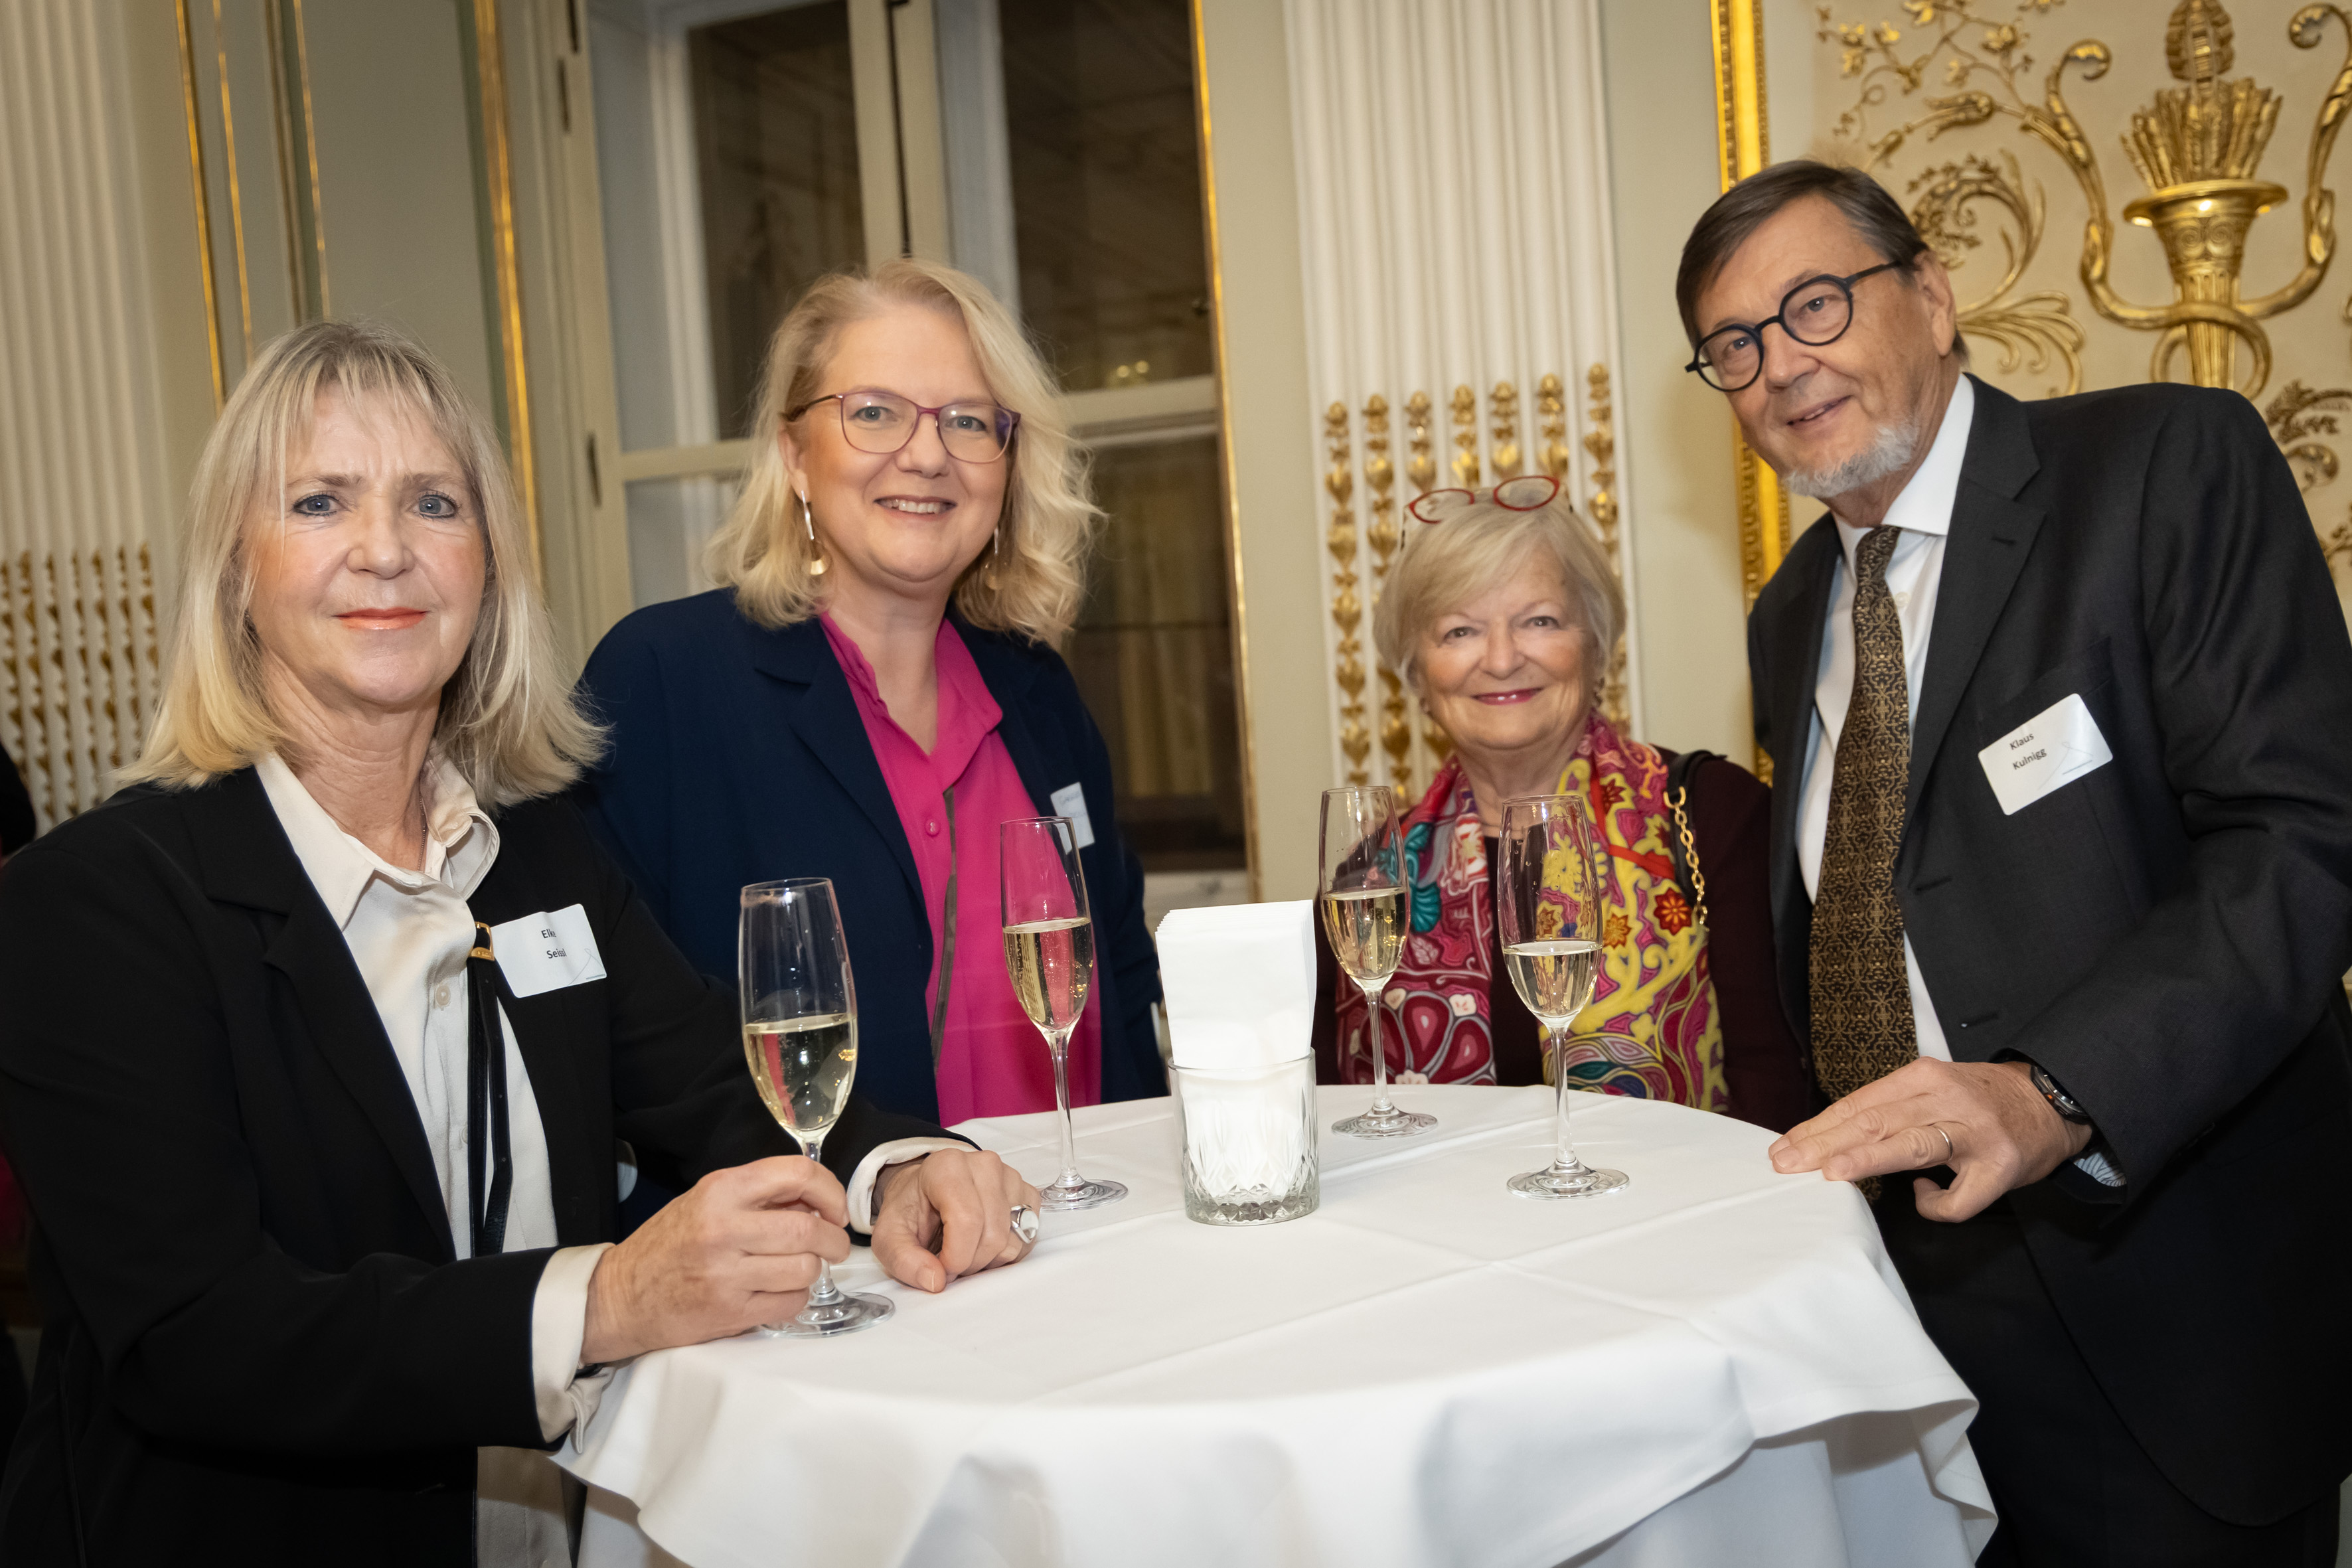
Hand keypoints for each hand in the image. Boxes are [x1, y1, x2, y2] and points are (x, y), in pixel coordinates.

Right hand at [580, 1156, 848, 1363]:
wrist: (621, 1297)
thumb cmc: (669, 1244)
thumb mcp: (706, 1201)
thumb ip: (758, 1196)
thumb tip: (816, 1201)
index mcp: (720, 1190)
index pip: (797, 1174)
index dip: (830, 1191)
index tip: (833, 1209)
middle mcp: (723, 1228)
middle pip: (808, 1229)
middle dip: (833, 1239)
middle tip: (833, 1245)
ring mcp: (727, 1274)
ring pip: (805, 1269)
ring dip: (812, 1270)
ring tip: (796, 1268)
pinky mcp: (730, 1312)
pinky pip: (791, 1303)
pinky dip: (795, 1298)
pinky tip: (777, 1292)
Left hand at [870, 1148, 1041, 1292]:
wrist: (926, 1192)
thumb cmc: (911, 1210)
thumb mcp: (889, 1237)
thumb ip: (904, 1260)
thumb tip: (936, 1281)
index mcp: (947, 1166)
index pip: (967, 1221)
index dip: (955, 1257)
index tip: (940, 1267)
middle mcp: (984, 1165)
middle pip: (992, 1236)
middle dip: (969, 1263)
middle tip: (948, 1260)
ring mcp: (1011, 1178)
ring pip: (1011, 1243)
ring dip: (986, 1261)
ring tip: (965, 1250)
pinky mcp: (1027, 1195)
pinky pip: (1026, 1240)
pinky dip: (1004, 1254)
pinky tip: (983, 1244)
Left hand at [1767, 1058, 2093, 1222]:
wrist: (2050, 1101)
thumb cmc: (1978, 1101)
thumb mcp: (1932, 1089)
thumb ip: (1890, 1109)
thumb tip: (1830, 1139)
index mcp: (1923, 1077)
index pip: (1858, 1103)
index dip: (1819, 1127)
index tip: (1783, 1147)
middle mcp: (1946, 1098)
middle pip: (1875, 1121)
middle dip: (1826, 1144)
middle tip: (1788, 1163)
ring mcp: (1975, 1132)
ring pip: (1912, 1146)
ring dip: (1868, 1159)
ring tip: (1832, 1171)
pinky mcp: (1999, 1166)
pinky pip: (1958, 1196)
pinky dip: (1934, 1205)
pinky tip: (1924, 1197)